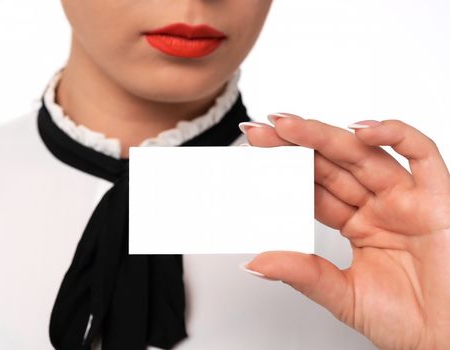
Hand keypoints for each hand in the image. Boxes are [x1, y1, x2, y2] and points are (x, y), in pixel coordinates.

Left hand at [240, 115, 449, 349]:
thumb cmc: (409, 321)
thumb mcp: (342, 294)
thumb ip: (303, 273)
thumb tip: (256, 262)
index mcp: (358, 224)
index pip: (315, 188)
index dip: (286, 171)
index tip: (255, 159)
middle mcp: (380, 206)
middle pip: (333, 164)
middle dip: (296, 145)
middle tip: (261, 131)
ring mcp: (407, 199)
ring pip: (364, 154)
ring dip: (326, 136)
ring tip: (288, 126)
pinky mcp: (438, 199)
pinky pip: (422, 155)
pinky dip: (396, 136)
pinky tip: (361, 130)